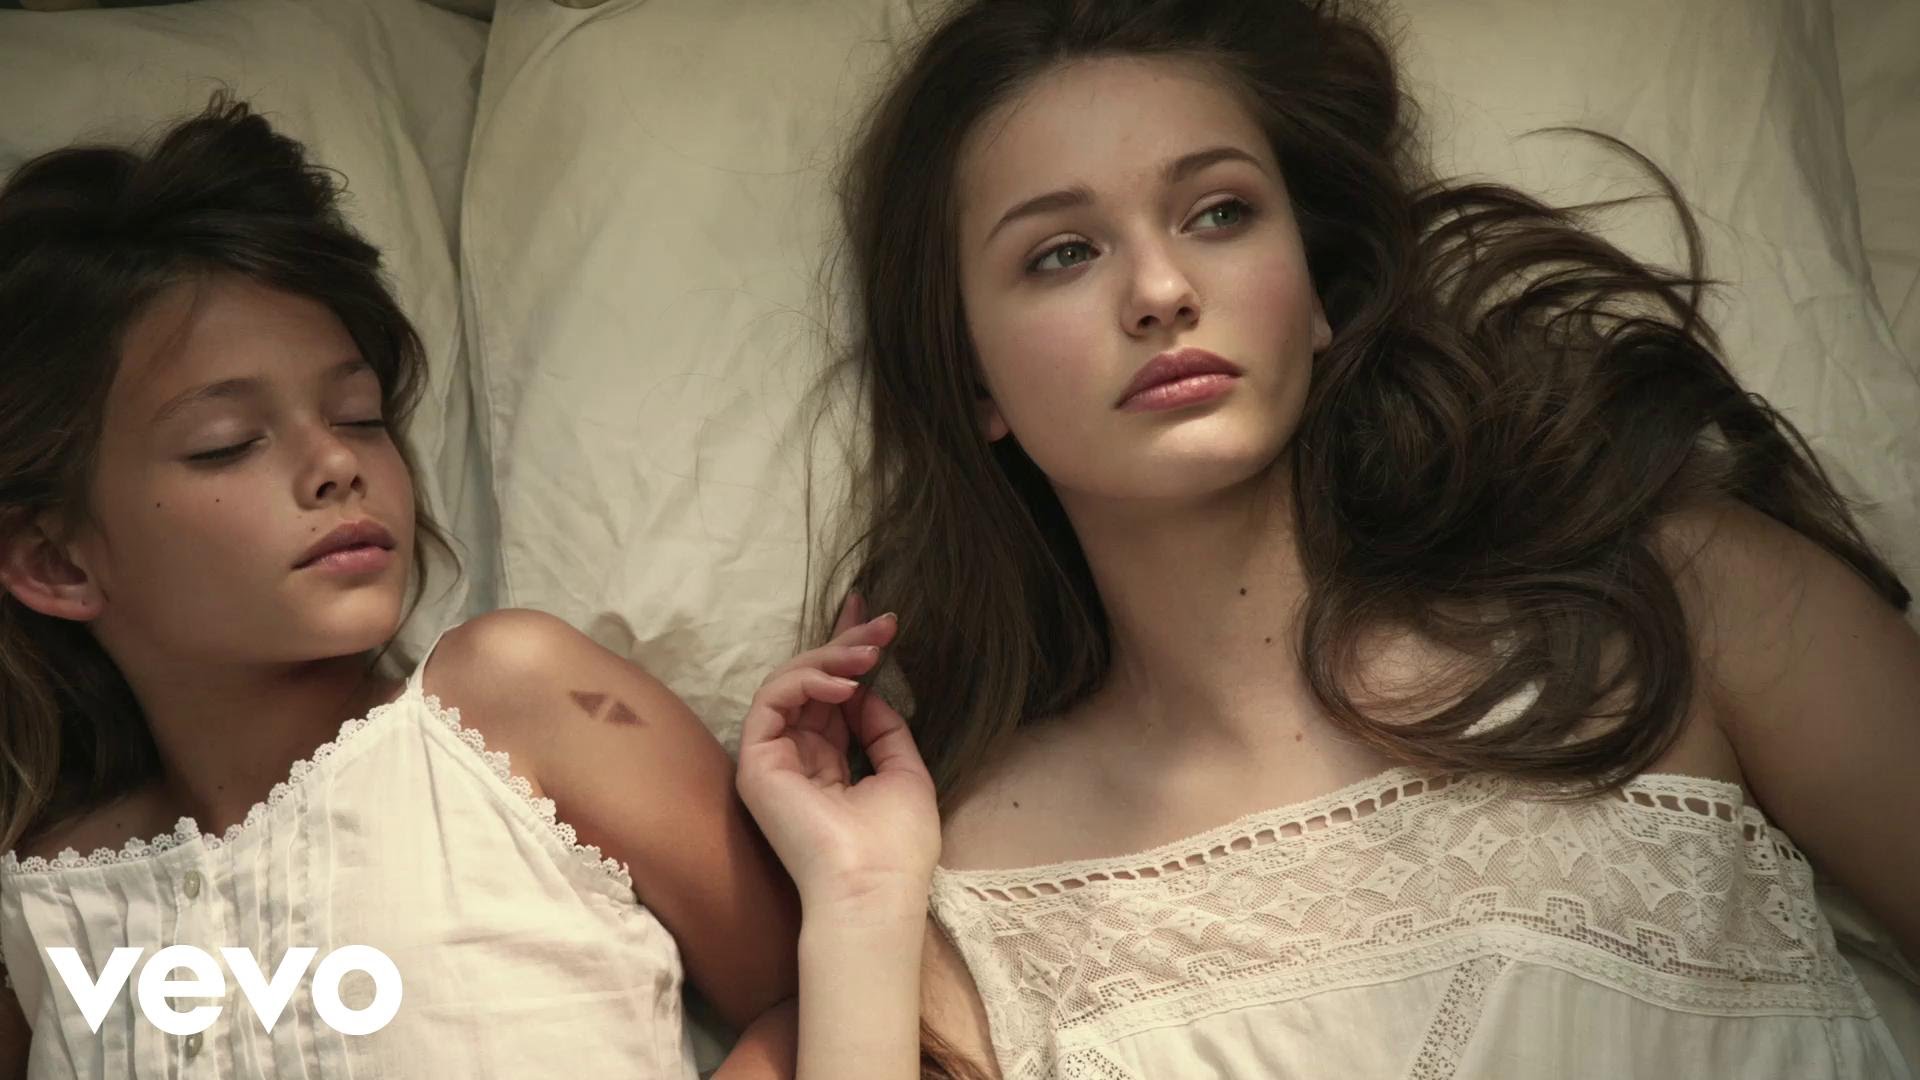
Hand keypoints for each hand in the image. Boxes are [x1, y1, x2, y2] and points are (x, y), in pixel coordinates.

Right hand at [736, 594, 939, 913]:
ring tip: (869, 655)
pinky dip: (807, 681)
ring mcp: (773, 761)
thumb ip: (884, 730)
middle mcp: (797, 760)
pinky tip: (845, 686)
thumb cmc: (897, 846)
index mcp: (830, 767)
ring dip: (831, 658)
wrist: (873, 888)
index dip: (849, 655)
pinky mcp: (755, 762)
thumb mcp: (904, 773)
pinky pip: (772, 700)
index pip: (833, 700)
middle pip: (811, 683)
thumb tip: (867, 692)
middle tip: (882, 621)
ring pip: (789, 683)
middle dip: (845, 644)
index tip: (878, 619)